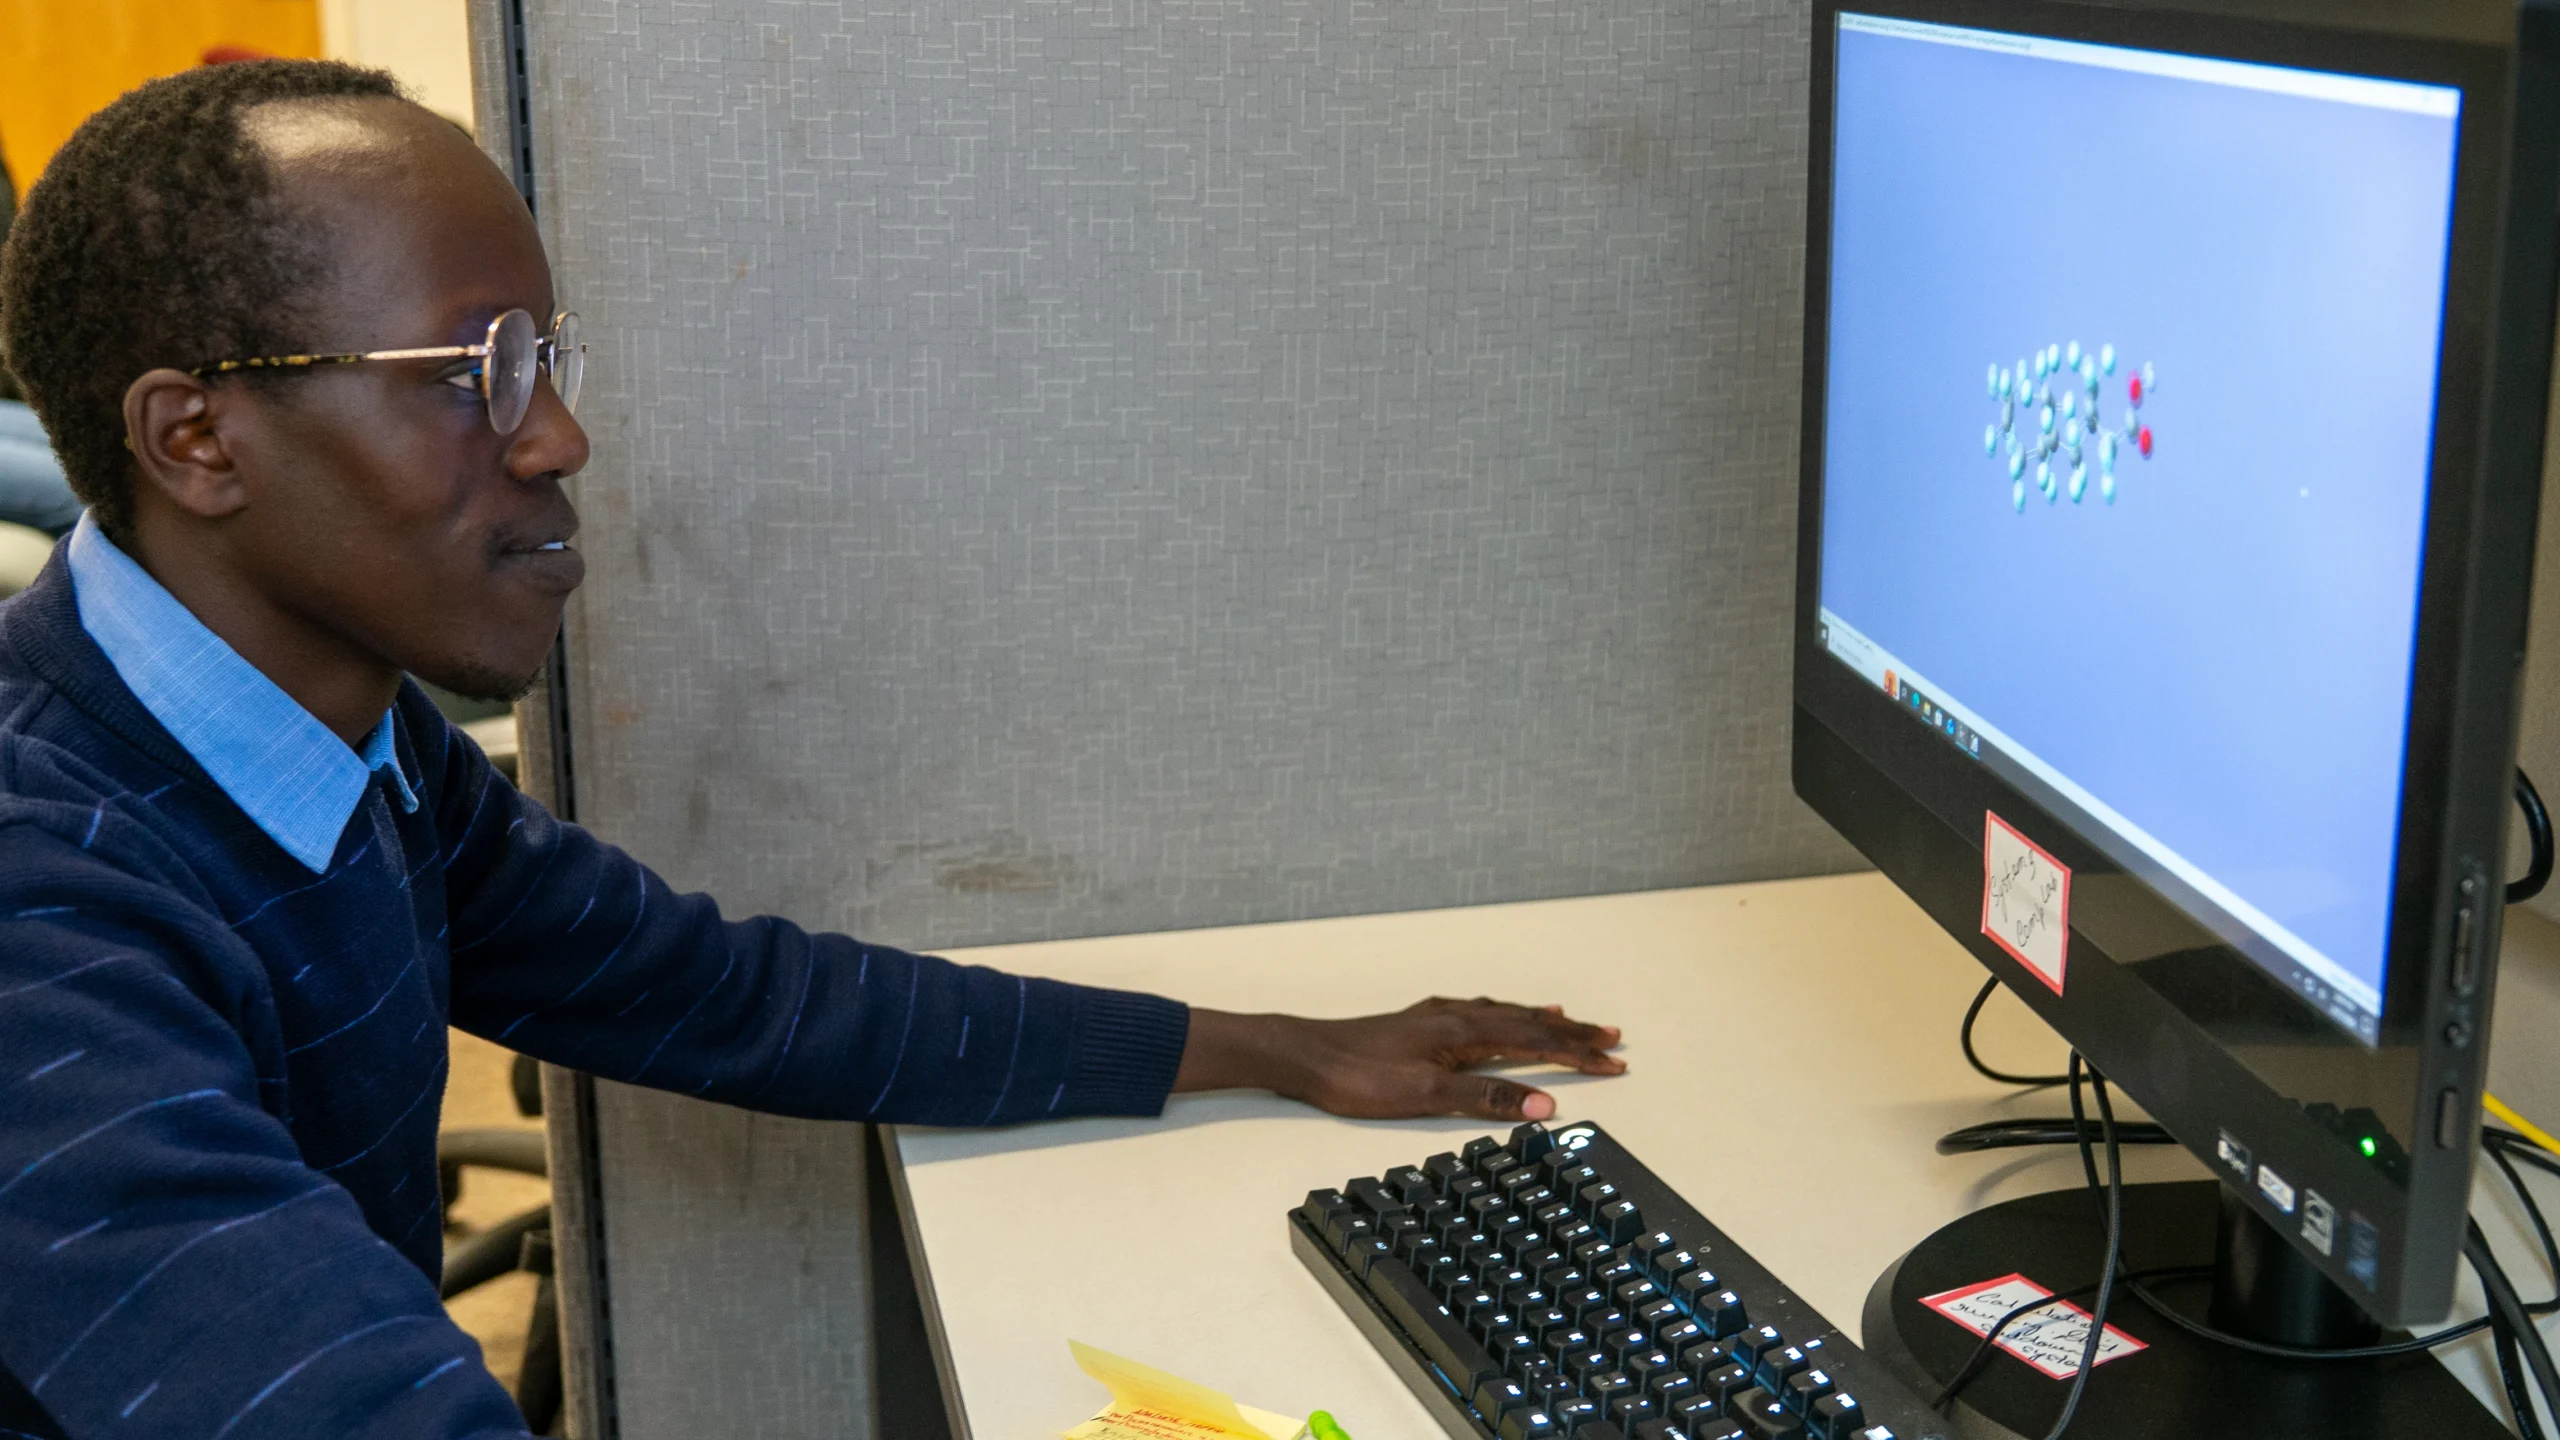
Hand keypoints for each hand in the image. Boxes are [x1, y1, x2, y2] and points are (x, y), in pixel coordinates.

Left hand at [1172, 996, 1624, 1121]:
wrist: (1307, 1055)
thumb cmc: (1360, 1077)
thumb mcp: (1428, 1096)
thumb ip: (1486, 1099)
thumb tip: (1542, 1106)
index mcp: (1465, 1032)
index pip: (1537, 1042)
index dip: (1578, 1053)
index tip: (1614, 1061)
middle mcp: (1456, 1016)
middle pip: (1528, 1022)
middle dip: (1572, 1032)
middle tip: (1611, 1037)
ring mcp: (1436, 1018)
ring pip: (1503, 1014)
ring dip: (1541, 1021)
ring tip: (1567, 1021)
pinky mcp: (1418, 1023)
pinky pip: (1478, 1012)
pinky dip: (1503, 1016)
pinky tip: (1495, 1018)